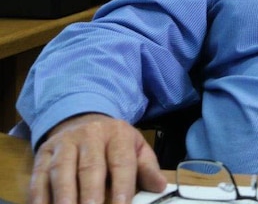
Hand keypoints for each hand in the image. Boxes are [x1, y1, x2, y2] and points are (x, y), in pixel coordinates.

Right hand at [29, 113, 165, 203]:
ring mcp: (64, 143)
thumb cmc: (114, 142)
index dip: (121, 186)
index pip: (121, 161)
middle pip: (89, 167)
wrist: (84, 120)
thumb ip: (147, 168)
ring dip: (63, 196)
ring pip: (61, 170)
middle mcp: (90, 135)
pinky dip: (39, 195)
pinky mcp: (44, 152)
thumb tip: (160, 186)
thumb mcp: (136, 147)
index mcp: (118, 135)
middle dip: (90, 194)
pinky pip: (39, 175)